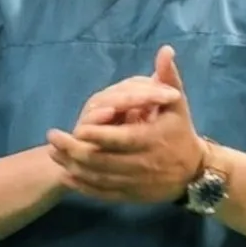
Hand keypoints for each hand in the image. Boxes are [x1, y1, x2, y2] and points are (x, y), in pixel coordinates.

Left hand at [48, 47, 204, 203]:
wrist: (193, 172)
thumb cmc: (180, 132)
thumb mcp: (176, 104)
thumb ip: (168, 78)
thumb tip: (165, 50)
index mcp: (152, 140)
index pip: (121, 139)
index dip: (99, 135)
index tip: (79, 127)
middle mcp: (143, 164)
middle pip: (103, 161)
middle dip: (75, 150)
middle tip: (52, 138)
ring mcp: (135, 183)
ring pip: (99, 178)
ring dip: (73, 167)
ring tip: (54, 153)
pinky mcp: (131, 196)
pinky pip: (103, 194)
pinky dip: (83, 186)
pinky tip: (67, 175)